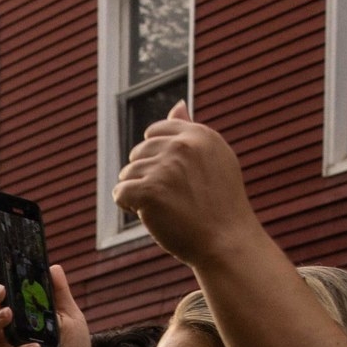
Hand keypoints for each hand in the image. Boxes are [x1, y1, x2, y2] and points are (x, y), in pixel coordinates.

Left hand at [111, 104, 259, 267]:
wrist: (226, 241)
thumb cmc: (218, 204)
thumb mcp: (213, 159)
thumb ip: (191, 132)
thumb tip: (177, 105)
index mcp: (199, 134)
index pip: (155, 131)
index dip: (156, 157)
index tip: (172, 178)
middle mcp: (183, 145)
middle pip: (138, 153)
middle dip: (146, 175)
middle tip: (173, 198)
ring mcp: (165, 167)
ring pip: (126, 173)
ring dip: (137, 192)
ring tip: (165, 207)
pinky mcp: (149, 190)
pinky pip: (119, 193)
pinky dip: (128, 206)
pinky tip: (150, 215)